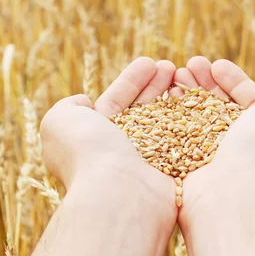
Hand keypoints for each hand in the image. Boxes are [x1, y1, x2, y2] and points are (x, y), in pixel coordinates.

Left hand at [39, 57, 177, 219]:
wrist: (118, 192)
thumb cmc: (87, 152)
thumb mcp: (58, 121)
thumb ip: (67, 107)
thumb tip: (84, 102)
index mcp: (94, 139)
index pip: (115, 103)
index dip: (131, 82)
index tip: (149, 62)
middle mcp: (120, 152)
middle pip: (142, 110)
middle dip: (156, 86)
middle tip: (170, 67)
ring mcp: (148, 163)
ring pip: (164, 123)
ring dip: (174, 97)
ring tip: (185, 75)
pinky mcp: (171, 172)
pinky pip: (183, 140)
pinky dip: (189, 119)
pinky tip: (196, 98)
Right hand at [173, 57, 254, 217]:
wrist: (233, 195)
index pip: (251, 100)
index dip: (234, 80)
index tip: (216, 65)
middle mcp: (244, 149)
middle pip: (222, 106)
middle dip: (207, 82)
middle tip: (190, 64)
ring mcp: (216, 159)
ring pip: (199, 117)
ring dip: (189, 93)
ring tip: (175, 73)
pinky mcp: (192, 168)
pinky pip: (181, 134)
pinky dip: (174, 113)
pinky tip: (167, 94)